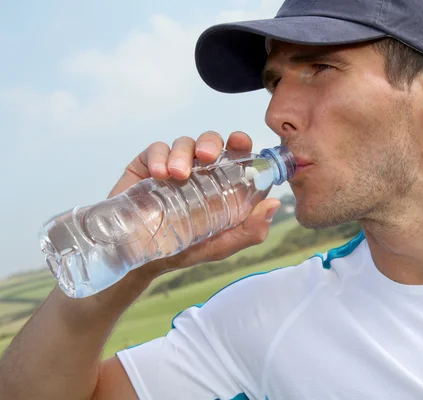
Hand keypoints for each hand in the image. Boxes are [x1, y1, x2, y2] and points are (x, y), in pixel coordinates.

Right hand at [108, 131, 280, 277]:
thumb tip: (274, 205)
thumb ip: (250, 230)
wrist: (142, 259)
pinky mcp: (148, 165)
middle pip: (210, 141)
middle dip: (210, 142)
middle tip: (207, 156)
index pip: (236, 154)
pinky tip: (158, 173)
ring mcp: (175, 166)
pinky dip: (159, 157)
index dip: (241, 143)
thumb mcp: (222, 245)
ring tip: (177, 174)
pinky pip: (156, 149)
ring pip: (184, 143)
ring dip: (182, 153)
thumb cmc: (187, 249)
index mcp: (223, 183)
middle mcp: (201, 170)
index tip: (240, 141)